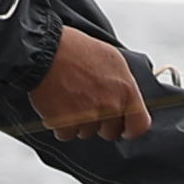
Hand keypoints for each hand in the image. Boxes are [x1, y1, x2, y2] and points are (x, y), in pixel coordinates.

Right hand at [28, 27, 153, 141]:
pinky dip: (61, 124)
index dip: (130, 128)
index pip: (139, 125)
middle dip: (100, 123)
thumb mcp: (111, 58)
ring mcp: (88, 117)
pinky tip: (57, 105)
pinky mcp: (66, 124)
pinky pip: (67, 134)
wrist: (44, 50)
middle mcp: (110, 106)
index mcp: (125, 90)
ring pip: (87, 133)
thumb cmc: (76, 49)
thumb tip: (125, 100)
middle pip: (110, 132)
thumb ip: (122, 84)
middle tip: (87, 103)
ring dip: (79, 122)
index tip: (123, 127)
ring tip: (69, 99)